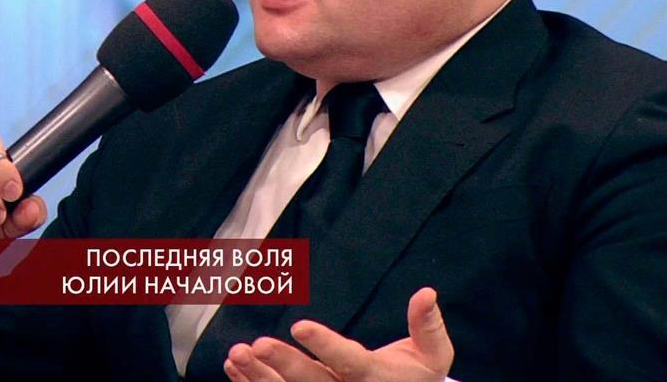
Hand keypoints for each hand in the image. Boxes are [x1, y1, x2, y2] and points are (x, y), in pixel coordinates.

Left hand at [223, 287, 453, 381]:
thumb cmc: (418, 376)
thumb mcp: (433, 356)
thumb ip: (427, 327)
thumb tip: (426, 293)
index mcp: (373, 378)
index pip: (347, 361)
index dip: (324, 345)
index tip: (299, 325)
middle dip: (283, 365)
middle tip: (258, 344)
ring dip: (258, 378)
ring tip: (236, 354)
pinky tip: (233, 367)